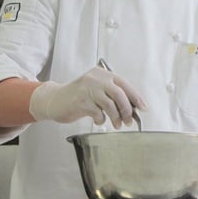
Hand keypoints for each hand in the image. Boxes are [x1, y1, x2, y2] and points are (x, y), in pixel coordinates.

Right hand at [29, 66, 144, 127]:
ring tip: (117, 124)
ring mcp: (87, 89)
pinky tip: (99, 120)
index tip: (143, 108)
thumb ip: (112, 95)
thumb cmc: (78, 96)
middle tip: (129, 121)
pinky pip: (98, 113)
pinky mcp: (80, 101)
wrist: (55, 100)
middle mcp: (95, 79)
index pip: (124, 84)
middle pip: (119, 94)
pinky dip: (101, 119)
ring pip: (110, 105)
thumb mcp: (96, 90)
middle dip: (127, 110)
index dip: (136, 97)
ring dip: (116, 118)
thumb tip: (133, 107)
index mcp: (102, 74)